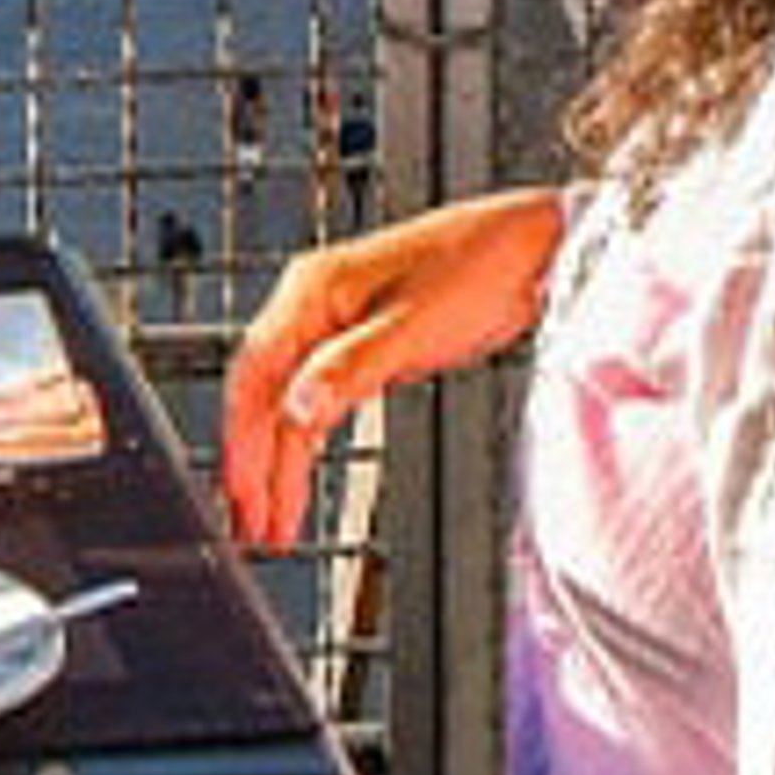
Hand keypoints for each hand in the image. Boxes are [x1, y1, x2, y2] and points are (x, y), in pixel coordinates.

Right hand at [220, 186, 569, 548]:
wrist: (528, 247)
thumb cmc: (480, 265)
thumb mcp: (413, 326)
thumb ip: (351, 368)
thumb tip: (297, 408)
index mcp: (314, 287)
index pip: (257, 373)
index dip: (245, 440)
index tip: (246, 496)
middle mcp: (316, 300)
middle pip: (265, 389)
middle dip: (255, 460)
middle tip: (256, 527)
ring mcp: (338, 320)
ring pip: (288, 397)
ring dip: (278, 458)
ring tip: (273, 518)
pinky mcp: (364, 340)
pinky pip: (317, 395)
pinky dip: (305, 438)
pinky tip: (303, 470)